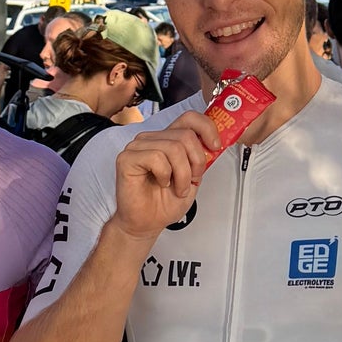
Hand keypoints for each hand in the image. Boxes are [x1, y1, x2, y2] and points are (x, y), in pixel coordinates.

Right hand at [110, 111, 220, 241]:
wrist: (145, 224)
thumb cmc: (163, 203)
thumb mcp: (193, 178)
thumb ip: (201, 158)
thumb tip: (214, 145)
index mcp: (168, 140)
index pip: (189, 118)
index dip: (207, 128)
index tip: (215, 146)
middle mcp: (152, 139)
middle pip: (186, 135)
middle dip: (196, 162)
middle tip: (191, 180)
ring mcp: (138, 147)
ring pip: (173, 147)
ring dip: (182, 174)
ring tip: (177, 187)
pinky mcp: (127, 158)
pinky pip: (156, 157)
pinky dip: (164, 174)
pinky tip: (161, 183)